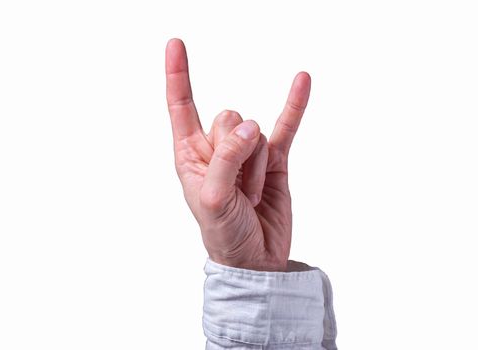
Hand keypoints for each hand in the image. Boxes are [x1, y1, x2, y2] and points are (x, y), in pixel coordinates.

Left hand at [165, 39, 310, 270]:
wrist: (255, 260)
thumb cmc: (223, 234)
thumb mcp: (212, 199)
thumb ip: (226, 158)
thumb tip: (251, 125)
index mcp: (190, 155)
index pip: (182, 107)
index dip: (178, 76)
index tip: (175, 44)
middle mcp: (217, 148)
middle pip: (229, 118)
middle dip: (237, 154)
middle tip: (236, 189)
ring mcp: (248, 152)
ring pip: (257, 134)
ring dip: (258, 169)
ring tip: (251, 197)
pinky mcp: (275, 159)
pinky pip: (286, 126)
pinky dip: (294, 105)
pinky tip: (302, 81)